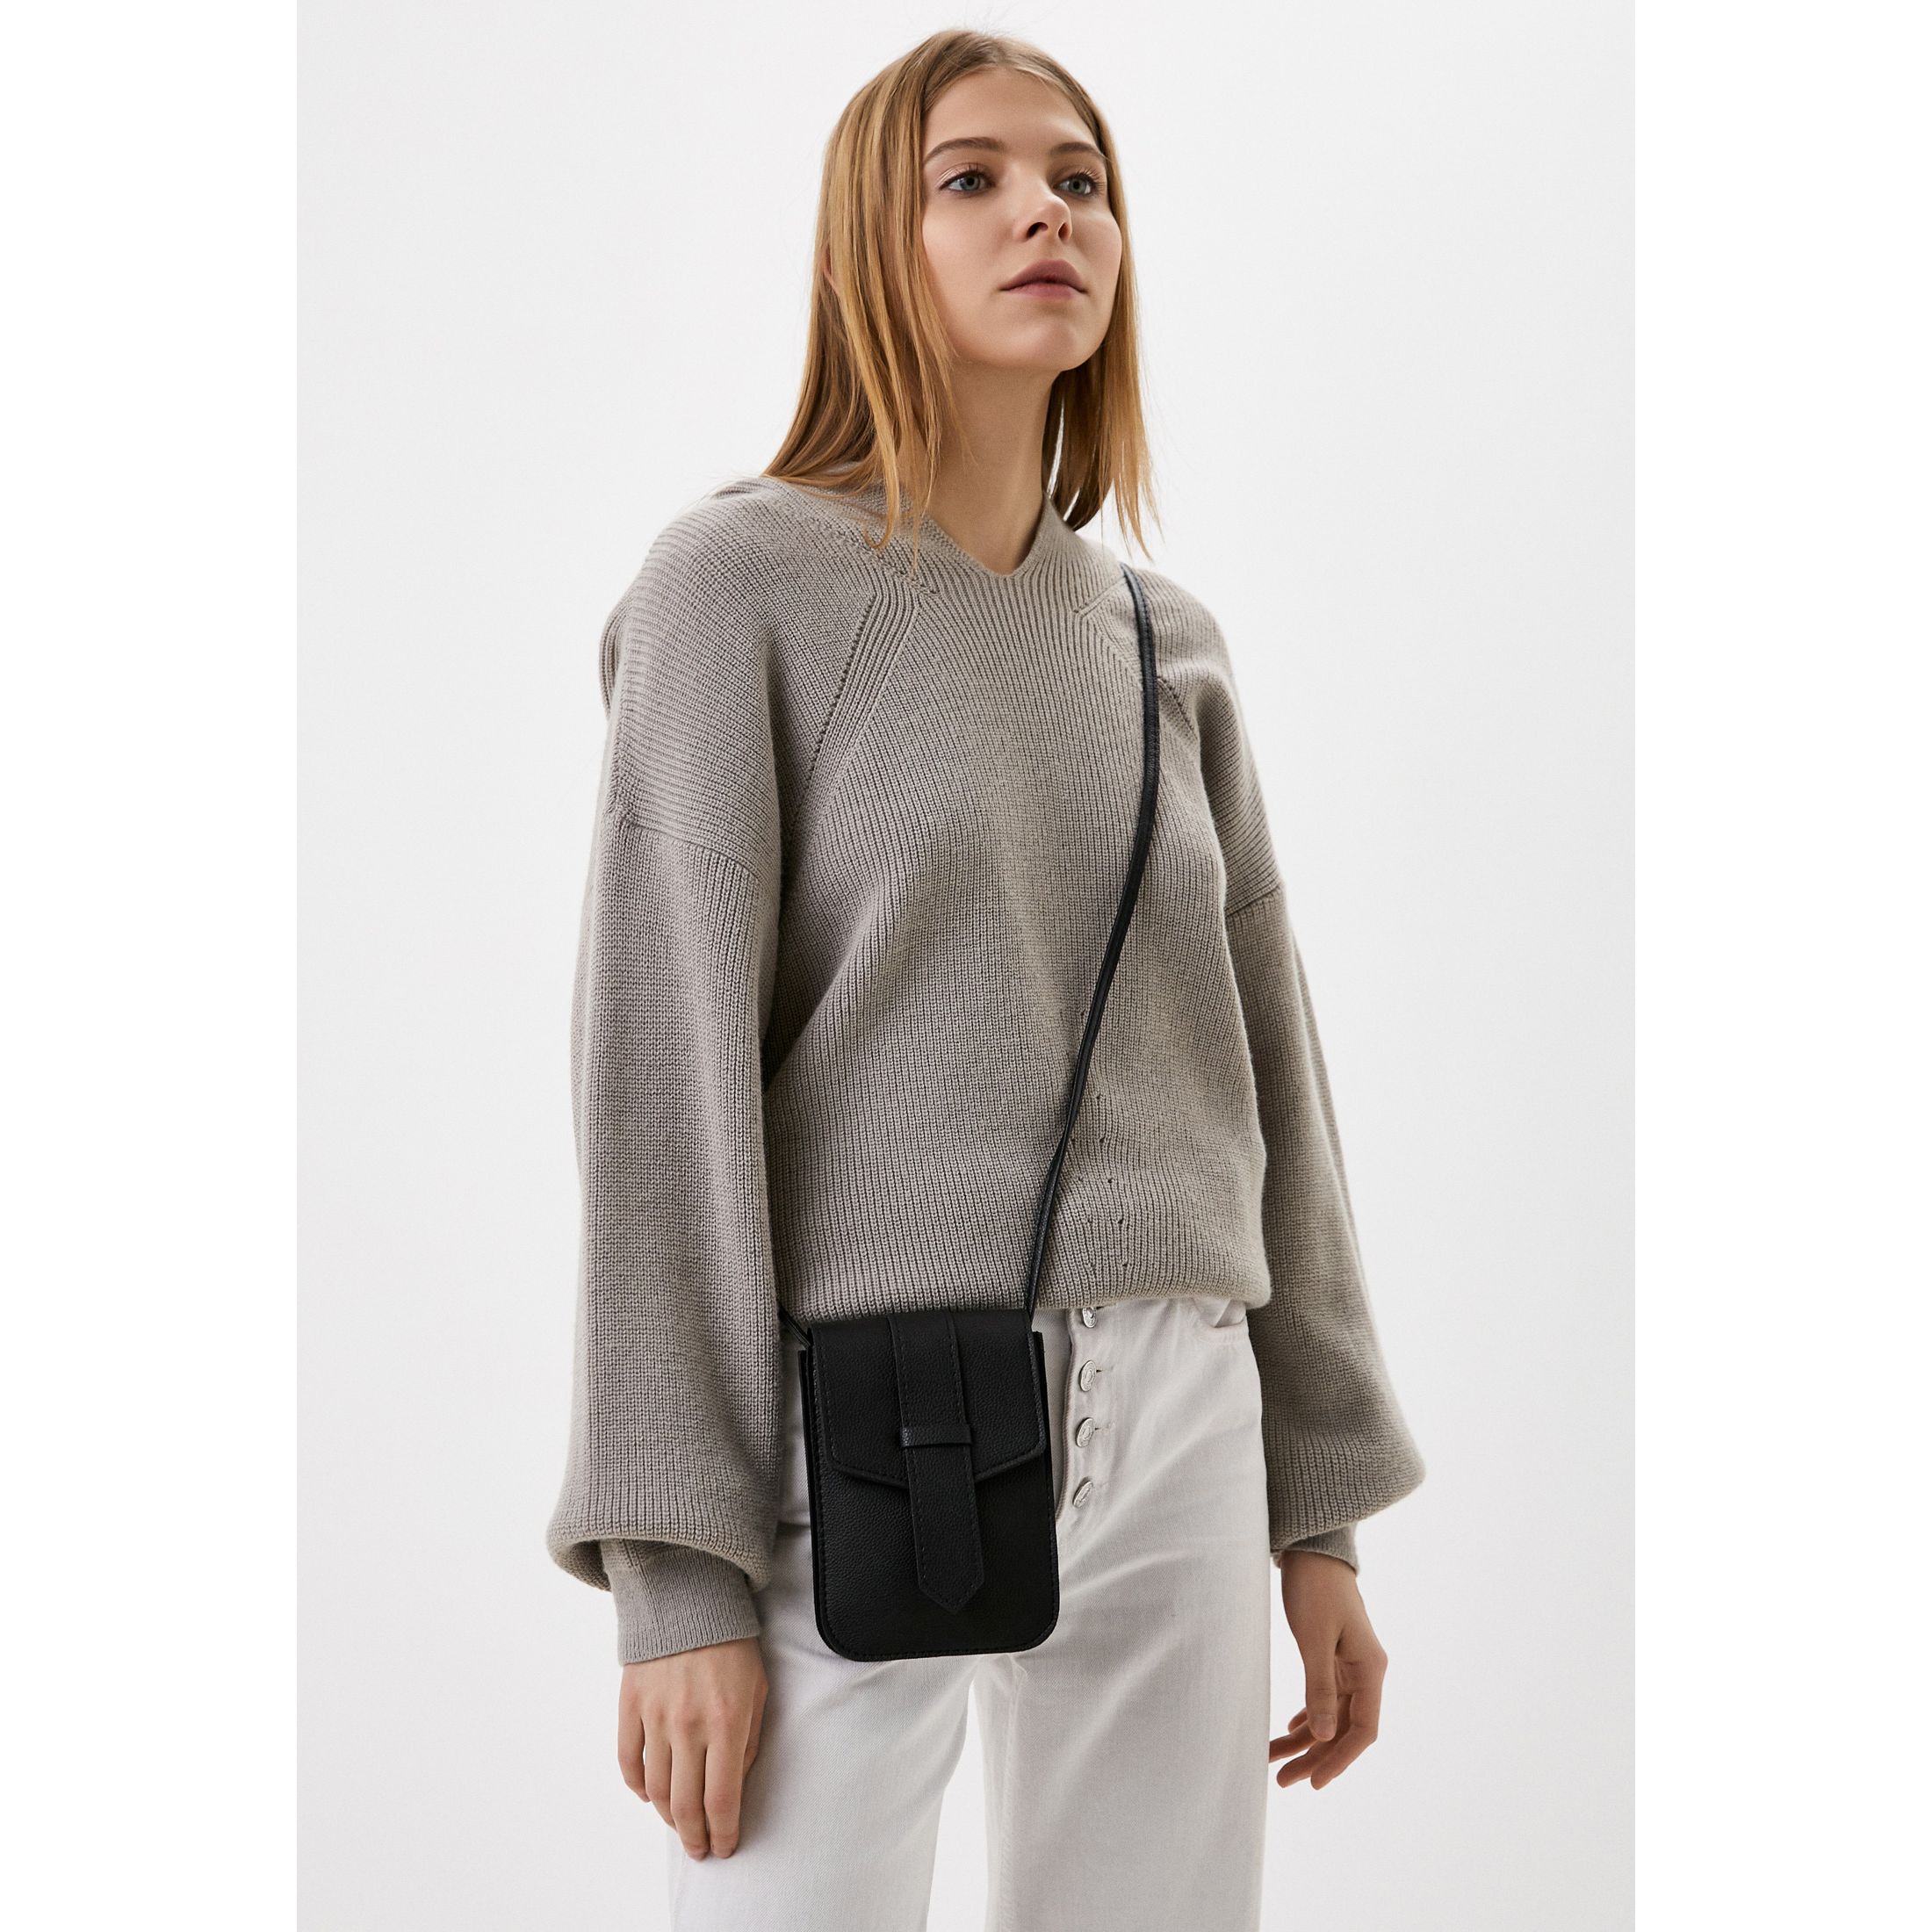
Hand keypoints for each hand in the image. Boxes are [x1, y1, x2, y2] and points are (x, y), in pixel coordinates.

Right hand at [617, 1635, 767, 1858]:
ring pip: (654, 1790)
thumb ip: (748, 1741)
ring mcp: (654, 1717)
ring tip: (679, 1824)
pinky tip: (648, 1794)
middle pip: (684, 1805)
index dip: (723, 1834)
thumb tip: (734, 1786)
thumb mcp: (757, 1689)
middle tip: (700, 1848)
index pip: (722, 1800)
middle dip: (694, 1837)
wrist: (690, 1596)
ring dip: (666, 1816)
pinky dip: (636, 1786)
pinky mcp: (630, 1705)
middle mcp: (687, 1726)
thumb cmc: (733, 1645)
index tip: (725, 1848)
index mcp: (726, 1723)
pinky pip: (627, 1760)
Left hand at [1269, 1551, 1387, 1790]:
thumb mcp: (1313, 1639)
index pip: (1363, 1730)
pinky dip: (1306, 1715)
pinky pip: (1323, 1697)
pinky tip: (1290, 1728)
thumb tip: (1320, 1736)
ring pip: (1330, 1715)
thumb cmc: (1314, 1587)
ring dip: (1305, 1739)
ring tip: (1274, 1761)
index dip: (1339, 1760)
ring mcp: (1350, 1664)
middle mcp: (1365, 1671)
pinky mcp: (1333, 1655)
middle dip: (1315, 1756)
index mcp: (1370, 1668)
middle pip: (1344, 1728)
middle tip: (1282, 1781)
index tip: (1315, 1783)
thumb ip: (1318, 1688)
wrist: (1311, 1547)